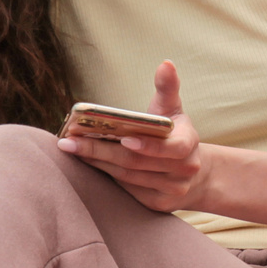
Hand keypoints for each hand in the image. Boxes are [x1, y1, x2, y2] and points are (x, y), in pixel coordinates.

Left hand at [58, 61, 212, 212]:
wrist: (195, 174)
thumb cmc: (175, 134)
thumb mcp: (174, 110)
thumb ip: (167, 87)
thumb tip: (166, 63)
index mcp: (189, 144)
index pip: (171, 148)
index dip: (148, 145)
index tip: (123, 138)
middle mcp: (184, 170)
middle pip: (136, 162)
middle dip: (101, 151)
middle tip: (71, 141)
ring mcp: (172, 190)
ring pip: (128, 177)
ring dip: (98, 163)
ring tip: (73, 149)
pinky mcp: (158, 204)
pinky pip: (127, 190)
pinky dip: (106, 176)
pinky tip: (88, 163)